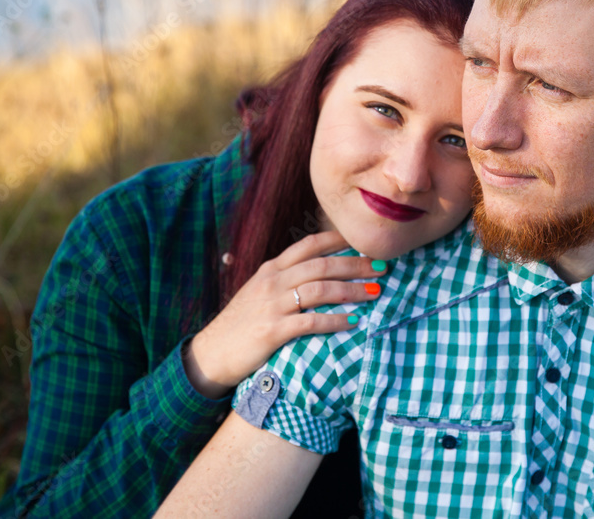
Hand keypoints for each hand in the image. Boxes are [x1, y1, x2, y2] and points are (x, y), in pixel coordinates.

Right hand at [183, 231, 385, 398]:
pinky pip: (311, 321)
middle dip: (356, 265)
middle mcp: (273, 281)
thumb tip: (319, 272)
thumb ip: (285, 279)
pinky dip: (335, 320)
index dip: (339, 240)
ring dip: (352, 290)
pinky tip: (353, 322)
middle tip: (382, 267)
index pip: (309, 245)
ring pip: (321, 290)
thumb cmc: (241, 323)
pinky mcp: (273, 331)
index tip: (364, 241)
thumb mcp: (259, 291)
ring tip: (375, 293)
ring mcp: (272, 305)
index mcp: (272, 269)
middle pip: (322, 265)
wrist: (211, 353)